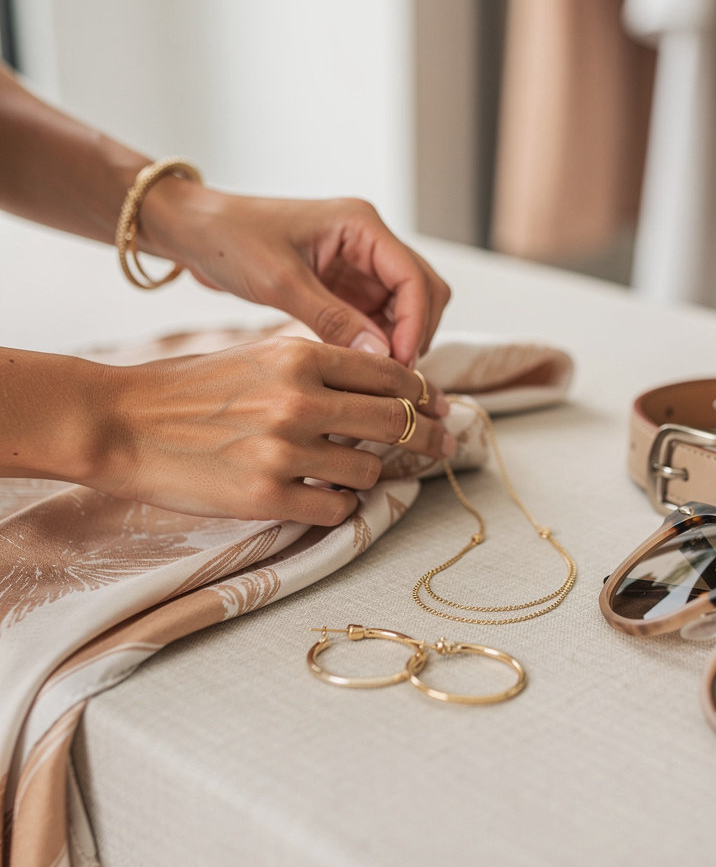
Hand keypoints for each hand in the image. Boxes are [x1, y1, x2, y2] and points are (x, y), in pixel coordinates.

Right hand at [93, 337, 451, 524]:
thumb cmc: (188, 388)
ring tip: (352, 474)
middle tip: (445, 445)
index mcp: (299, 357)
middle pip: (396, 422)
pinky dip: (340, 506)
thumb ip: (318, 367)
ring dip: (370, 475)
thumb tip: (382, 387)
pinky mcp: (266, 497)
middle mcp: (299, 400)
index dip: (424, 394)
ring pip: (368, 470)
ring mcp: (284, 451)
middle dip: (429, 436)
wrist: (119, 421)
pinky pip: (337, 509)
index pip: (390, 375)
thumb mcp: (257, 356)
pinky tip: (325, 499)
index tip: (439, 406)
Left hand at [143, 186, 449, 366]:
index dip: (416, 324)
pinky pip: (379, 318)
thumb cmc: (230, 240)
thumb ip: (333, 319)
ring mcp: (360, 265)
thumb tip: (380, 358)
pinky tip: (364, 369)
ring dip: (401, 341)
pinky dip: (379, 343)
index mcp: (361, 225)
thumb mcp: (281, 281)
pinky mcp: (346, 287)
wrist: (193, 231)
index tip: (401, 364)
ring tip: (379, 378)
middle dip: (416, 333)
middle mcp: (369, 241)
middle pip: (423, 292)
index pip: (415, 277)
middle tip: (396, 377)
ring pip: (406, 309)